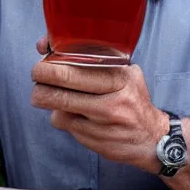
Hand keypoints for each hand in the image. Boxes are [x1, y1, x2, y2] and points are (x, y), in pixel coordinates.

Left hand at [31, 36, 167, 173]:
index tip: (42, 61)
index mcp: (121, 81)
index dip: (53, 67)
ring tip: (42, 94)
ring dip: (47, 101)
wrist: (153, 139)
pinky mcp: (93, 141)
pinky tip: (67, 112)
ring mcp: (102, 125)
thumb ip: (103, 61)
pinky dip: (60, 117)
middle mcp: (113, 103)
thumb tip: (61, 47)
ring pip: (60, 111)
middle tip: (35, 76)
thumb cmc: (134, 100)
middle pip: (64, 93)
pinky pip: (66, 125)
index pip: (79, 72)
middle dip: (42, 84)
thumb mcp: (128, 74)